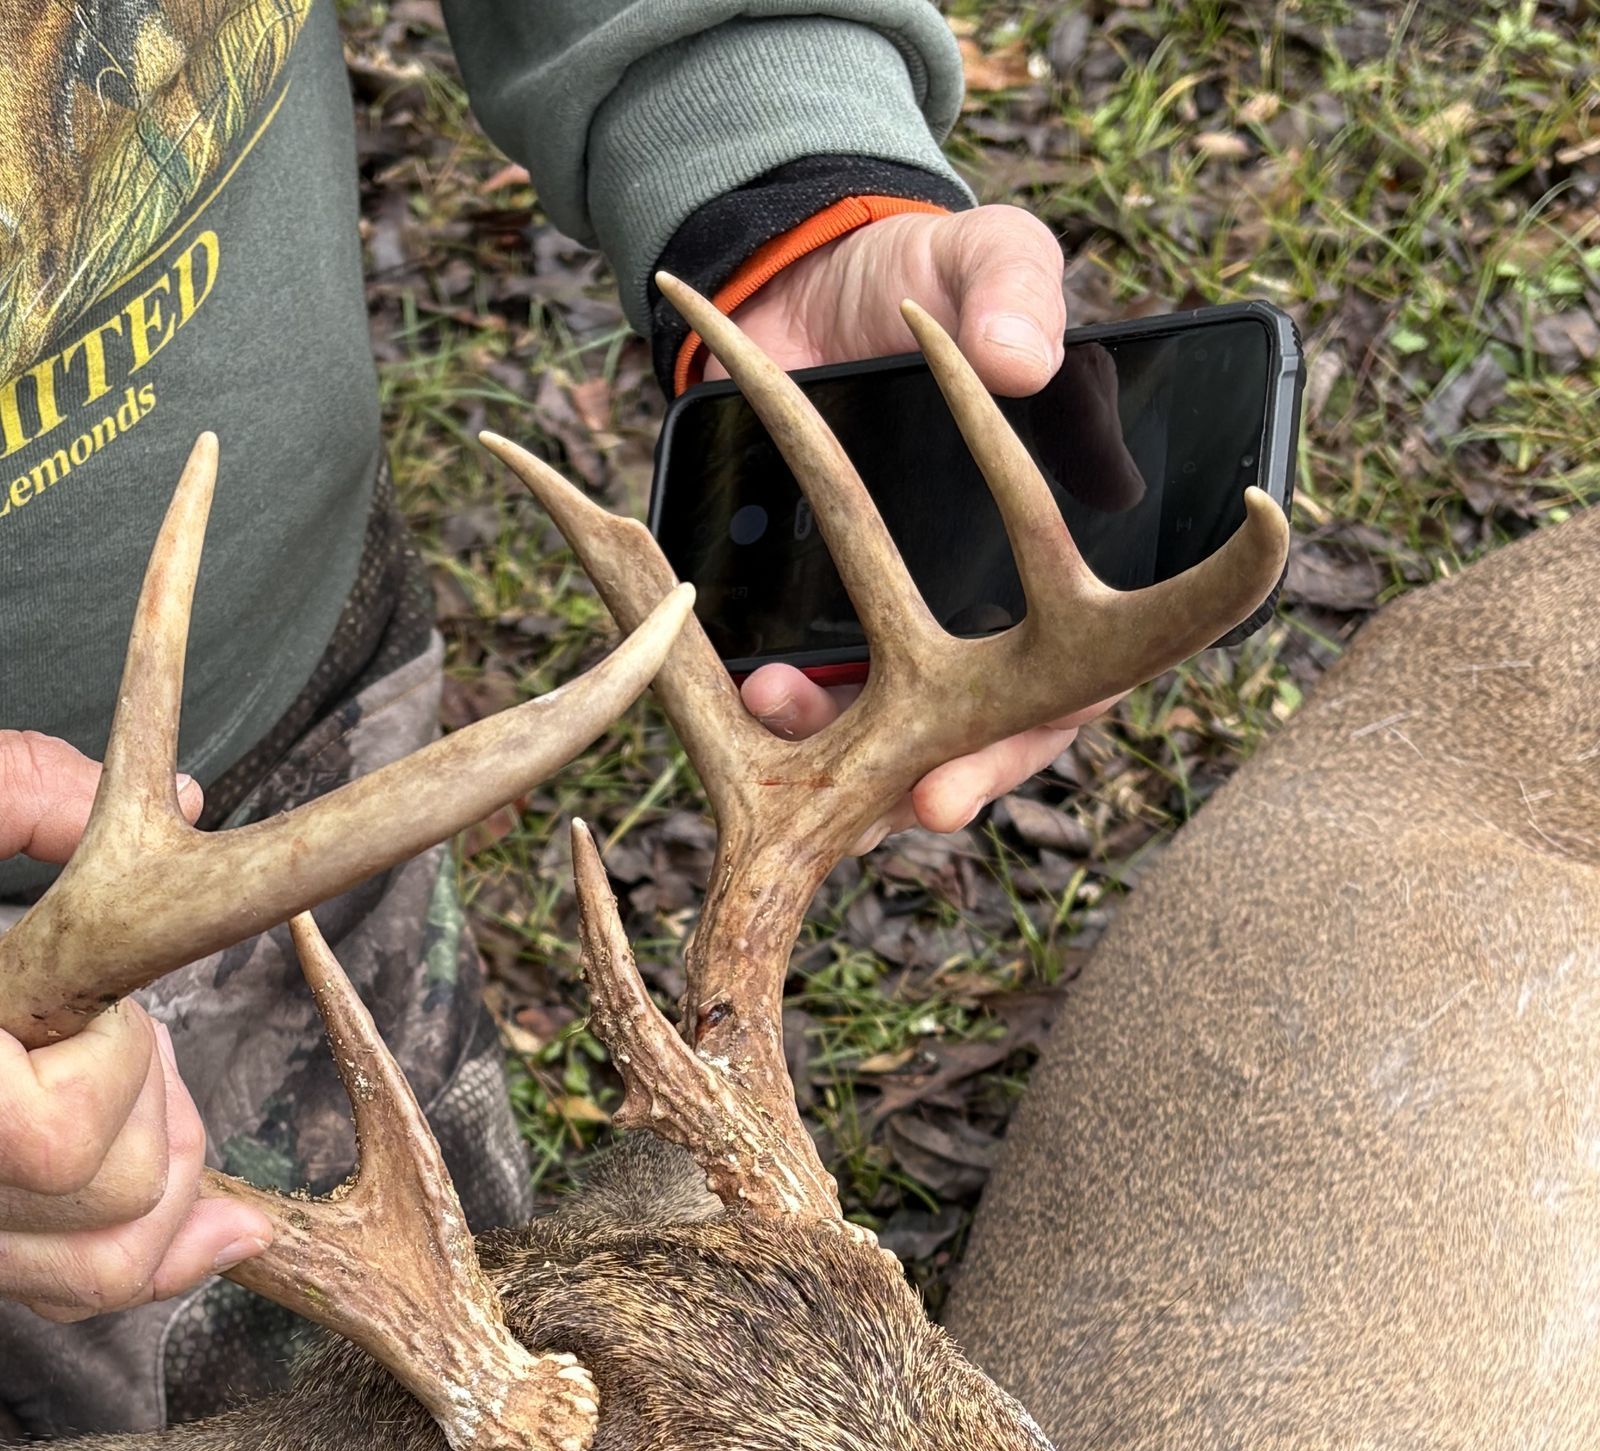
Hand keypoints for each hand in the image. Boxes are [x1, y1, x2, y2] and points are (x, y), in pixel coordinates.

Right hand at [0, 709, 272, 1318]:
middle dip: (161, 1116)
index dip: (122, 1066)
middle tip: (129, 1027)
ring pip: (94, 1277)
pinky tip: (194, 1216)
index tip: (102, 993)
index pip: (56, 1135)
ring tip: (174, 1106)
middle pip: (101, 1211)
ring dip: (171, 1198)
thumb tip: (176, 814)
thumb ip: (18, 786)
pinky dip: (133, 1251)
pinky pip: (47, 1286)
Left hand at [712, 205, 1100, 832]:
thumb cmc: (926, 282)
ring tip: (788, 710)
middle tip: (921, 805)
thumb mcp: (984, 261)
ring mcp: (901, 636)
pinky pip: (808, 686)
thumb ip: (1016, 295)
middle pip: (988, 737)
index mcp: (1069, 556)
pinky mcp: (820, 624)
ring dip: (844, 745)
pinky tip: (747, 690)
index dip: (1055, 724)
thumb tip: (1024, 361)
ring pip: (888, 736)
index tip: (1004, 761)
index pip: (1087, 670)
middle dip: (952, 781)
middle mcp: (989, 623)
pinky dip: (780, 700)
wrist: (805, 285)